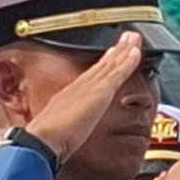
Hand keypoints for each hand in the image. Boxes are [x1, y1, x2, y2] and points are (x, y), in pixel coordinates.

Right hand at [22, 32, 143, 161]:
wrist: (43, 139)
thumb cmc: (46, 140)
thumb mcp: (57, 132)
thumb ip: (64, 130)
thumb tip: (62, 138)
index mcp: (69, 96)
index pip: (90, 76)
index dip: (102, 64)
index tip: (111, 54)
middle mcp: (80, 87)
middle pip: (102, 65)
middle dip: (116, 51)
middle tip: (127, 39)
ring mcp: (90, 88)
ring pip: (111, 64)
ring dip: (125, 50)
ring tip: (134, 38)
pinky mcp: (99, 92)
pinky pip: (117, 73)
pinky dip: (127, 62)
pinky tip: (136, 53)